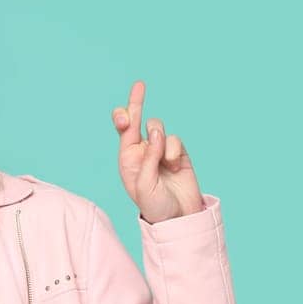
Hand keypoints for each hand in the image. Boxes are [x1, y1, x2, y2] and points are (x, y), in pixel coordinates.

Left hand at [112, 80, 201, 224]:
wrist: (179, 217)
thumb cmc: (155, 206)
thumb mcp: (145, 185)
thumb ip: (148, 158)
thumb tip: (155, 132)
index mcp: (127, 158)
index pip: (123, 131)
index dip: (123, 117)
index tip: (125, 115)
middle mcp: (141, 151)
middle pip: (137, 119)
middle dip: (136, 103)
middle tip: (139, 85)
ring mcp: (159, 150)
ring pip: (158, 127)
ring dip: (160, 140)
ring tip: (164, 161)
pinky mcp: (178, 152)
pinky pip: (174, 139)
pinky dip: (174, 150)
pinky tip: (175, 166)